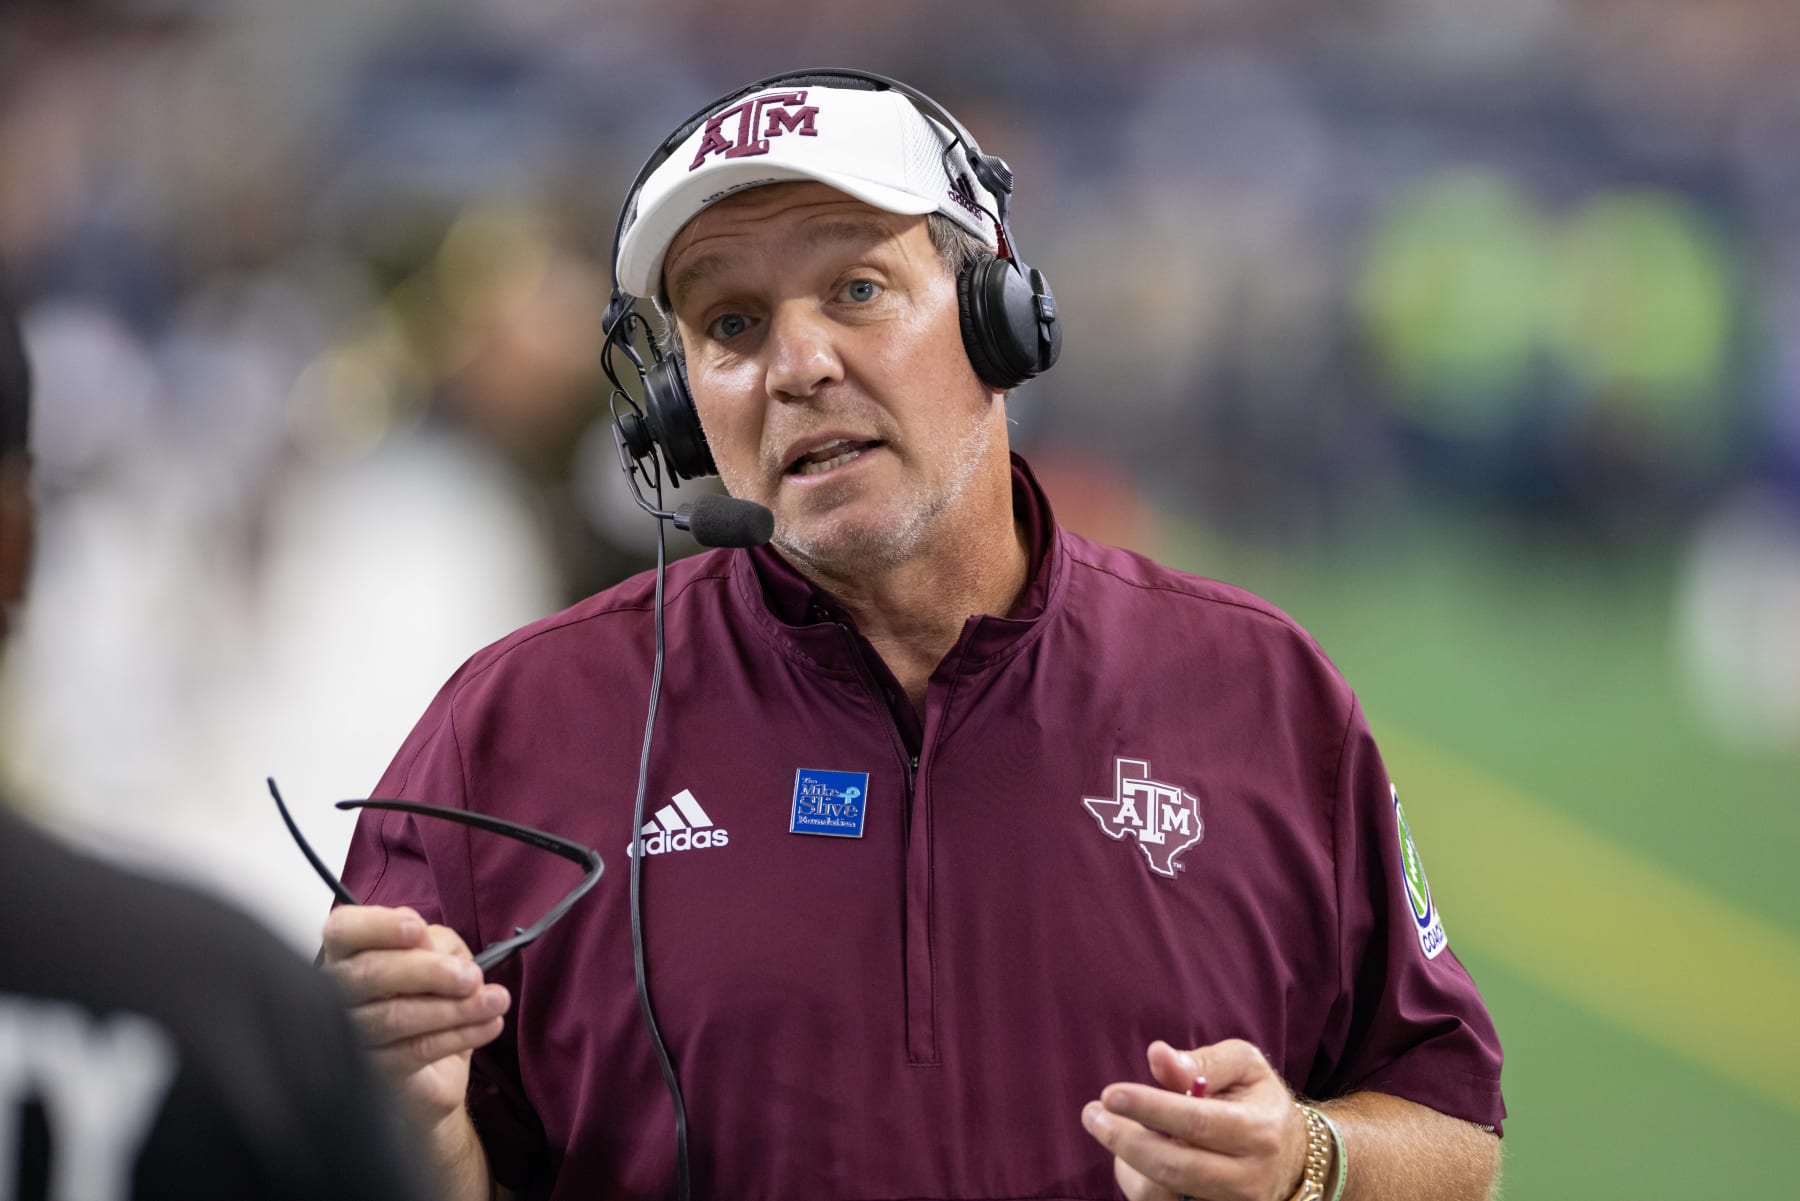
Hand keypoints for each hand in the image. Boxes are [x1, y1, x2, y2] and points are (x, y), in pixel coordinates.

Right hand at [320, 905, 509, 1132]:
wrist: (434, 1070)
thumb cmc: (432, 997)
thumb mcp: (442, 956)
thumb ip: (436, 943)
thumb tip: (436, 950)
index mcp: (349, 955)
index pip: (343, 930)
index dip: (377, 926)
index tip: (418, 929)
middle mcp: (337, 993)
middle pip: (369, 973)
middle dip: (428, 971)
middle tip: (472, 977)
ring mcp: (351, 1037)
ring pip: (395, 1015)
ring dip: (455, 1007)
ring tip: (495, 1002)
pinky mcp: (374, 1074)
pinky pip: (415, 1050)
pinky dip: (460, 1035)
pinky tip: (489, 1025)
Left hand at [1082, 1039, 1306, 1200]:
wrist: (1289, 1158)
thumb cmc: (1257, 1101)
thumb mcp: (1243, 1066)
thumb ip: (1202, 1061)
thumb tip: (1157, 1056)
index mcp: (1259, 1131)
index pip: (1197, 1122)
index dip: (1150, 1108)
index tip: (1110, 1094)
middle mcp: (1248, 1179)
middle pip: (1175, 1168)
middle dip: (1125, 1140)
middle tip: (1092, 1114)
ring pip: (1163, 1195)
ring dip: (1127, 1163)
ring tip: (1112, 1129)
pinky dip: (1138, 1181)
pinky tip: (1131, 1156)